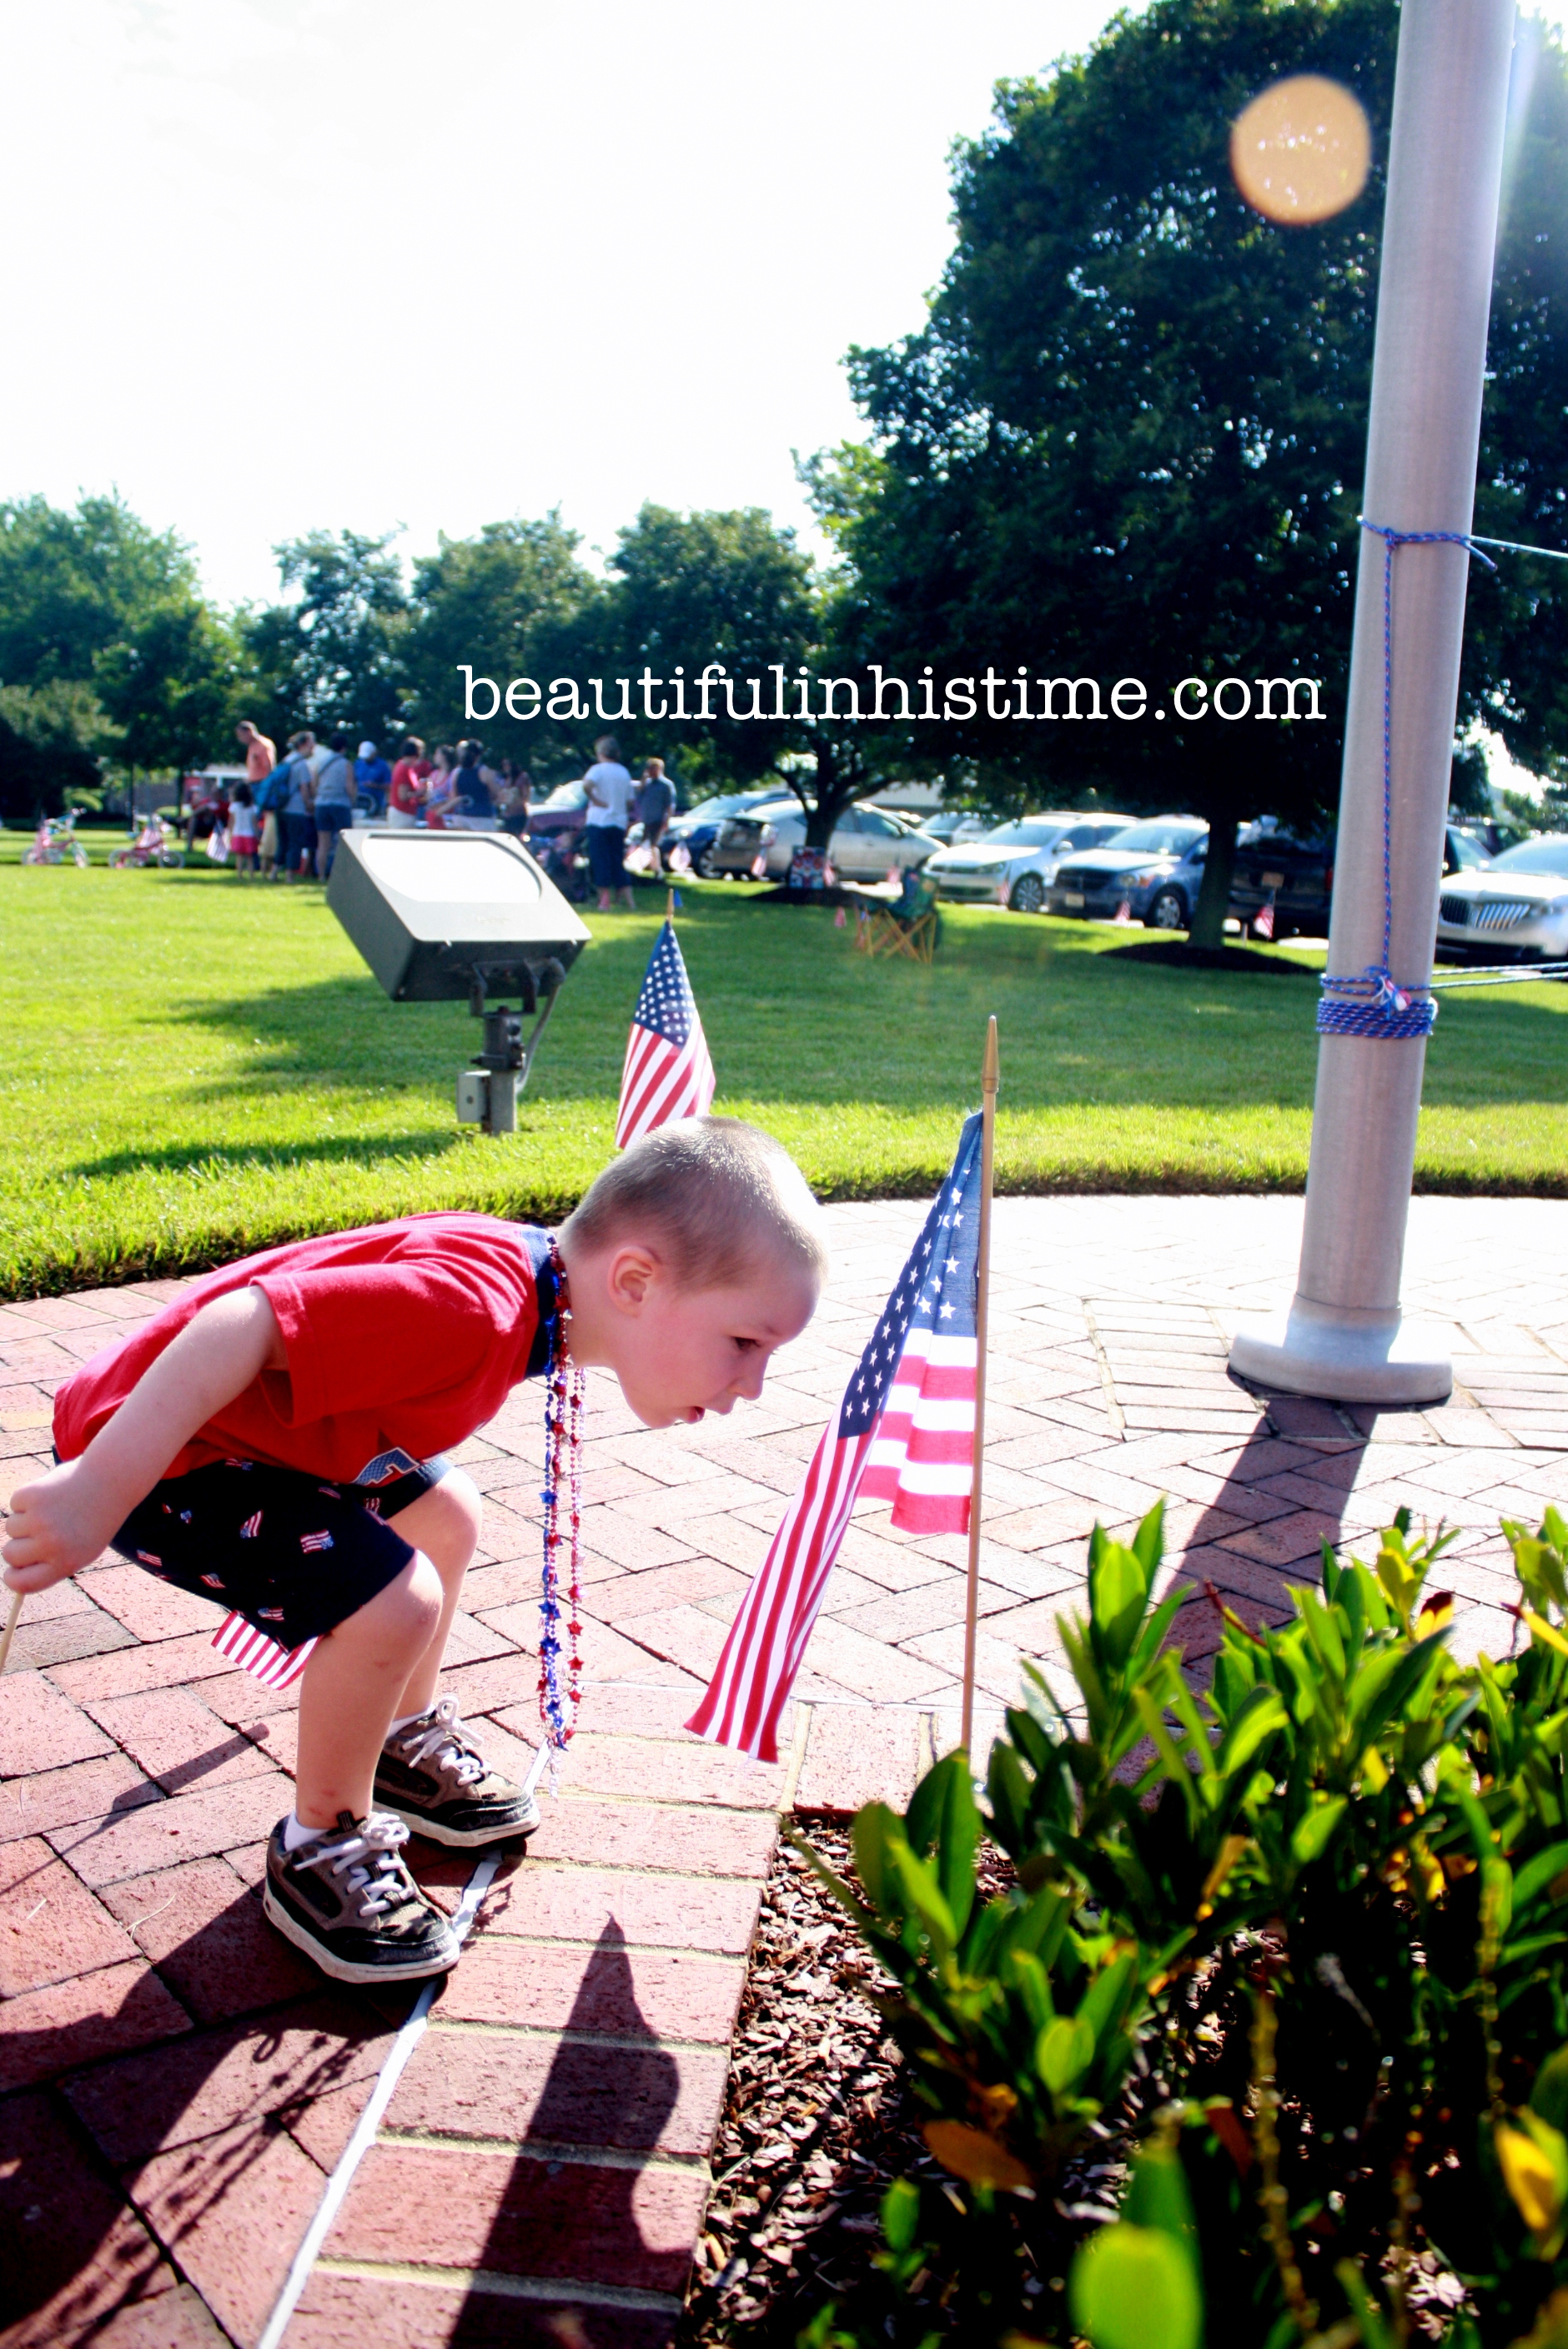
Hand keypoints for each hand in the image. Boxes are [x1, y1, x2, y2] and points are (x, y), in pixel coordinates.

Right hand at [2, 1461, 120, 1591]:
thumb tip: (16, 1572)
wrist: (111, 1481)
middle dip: (18, 1543)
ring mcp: (41, 1520)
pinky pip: (15, 1503)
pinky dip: (27, 1498)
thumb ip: (52, 1563)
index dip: (12, 1578)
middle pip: (10, 1554)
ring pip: (10, 1527)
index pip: (22, 1583)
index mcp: (66, 1563)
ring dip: (25, 1518)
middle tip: (39, 1530)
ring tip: (53, 1509)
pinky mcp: (33, 1496)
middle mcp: (52, 1545)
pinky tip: (51, 1493)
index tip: (12, 1570)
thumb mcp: (84, 1549)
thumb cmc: (96, 1519)